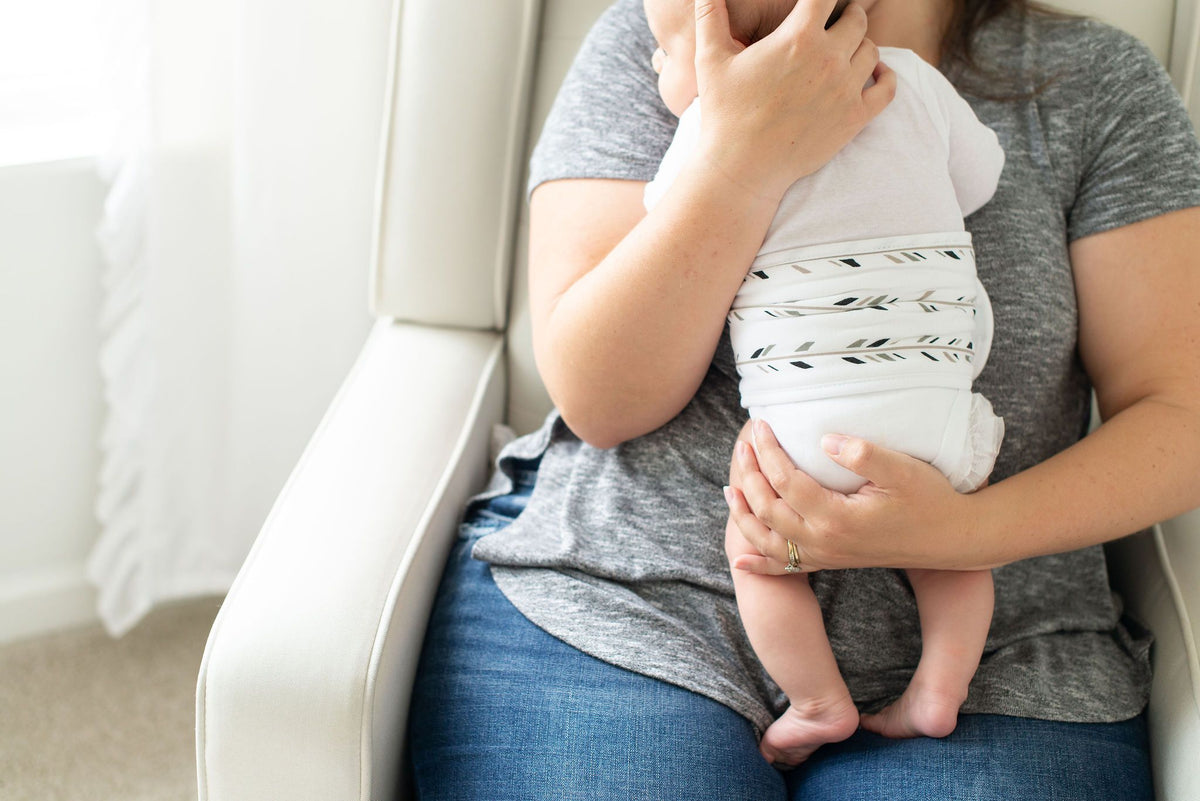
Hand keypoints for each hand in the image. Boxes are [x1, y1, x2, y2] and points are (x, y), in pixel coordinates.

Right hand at [692, 0, 895, 201]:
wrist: (743, 168)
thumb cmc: (724, 113)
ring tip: (844, 52)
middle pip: (856, 20)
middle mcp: (830, 59)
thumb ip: (709, 16)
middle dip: (845, 17)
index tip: (817, 3)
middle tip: (833, 24)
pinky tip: (873, 74)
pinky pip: (887, 88)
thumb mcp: (710, 59)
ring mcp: (846, 89)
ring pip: (871, 51)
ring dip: (860, 46)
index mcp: (799, 38)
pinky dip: (884, 76)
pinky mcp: (855, 118)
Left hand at [725, 419, 985, 573]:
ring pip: (768, 541)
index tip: (759, 425)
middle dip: (748, 476)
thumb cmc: (930, 498)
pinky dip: (759, 565)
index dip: (767, 451)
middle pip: (768, 509)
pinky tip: (740, 560)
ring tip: (730, 488)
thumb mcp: (902, 470)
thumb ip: (862, 453)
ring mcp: (826, 556)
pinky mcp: (832, 562)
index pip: (785, 481)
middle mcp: (825, 542)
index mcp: (837, 517)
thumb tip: (823, 441)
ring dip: (744, 515)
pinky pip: (787, 569)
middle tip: (741, 446)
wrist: (953, 539)